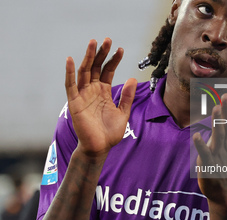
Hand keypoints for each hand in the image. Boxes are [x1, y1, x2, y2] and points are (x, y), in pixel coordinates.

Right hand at [65, 38, 136, 157]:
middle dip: (101, 53)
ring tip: (93, 42)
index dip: (113, 60)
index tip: (121, 49)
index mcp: (104, 92)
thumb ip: (126, 96)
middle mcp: (93, 90)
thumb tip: (132, 78)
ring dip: (88, 57)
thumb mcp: (123, 112)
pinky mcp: (74, 103)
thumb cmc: (110, 132)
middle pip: (96, 67)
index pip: (107, 71)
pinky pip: (70, 86)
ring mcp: (83, 95)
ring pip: (84, 72)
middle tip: (107, 39)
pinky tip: (71, 60)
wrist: (100, 148)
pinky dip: (70, 73)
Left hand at [193, 94, 226, 204]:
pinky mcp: (208, 164)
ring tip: (215, 108)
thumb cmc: (224, 164)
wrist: (223, 190)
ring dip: (217, 122)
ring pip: (218, 136)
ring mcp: (217, 154)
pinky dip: (201, 145)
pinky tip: (197, 135)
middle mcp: (225, 145)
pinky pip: (205, 153)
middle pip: (226, 125)